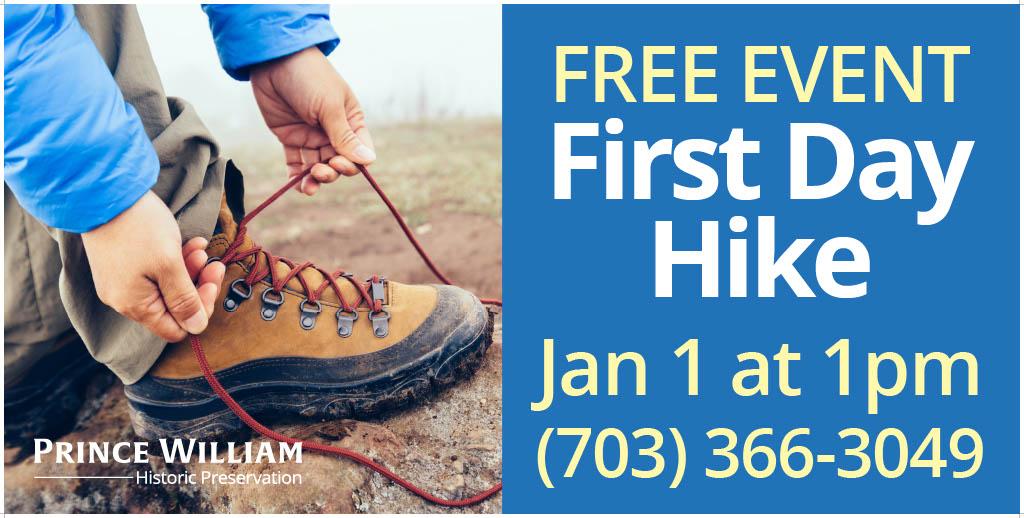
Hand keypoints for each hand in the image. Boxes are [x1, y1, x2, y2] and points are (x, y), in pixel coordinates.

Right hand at [82, 191, 225, 341]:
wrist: (106, 192)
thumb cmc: (139, 227)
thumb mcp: (168, 265)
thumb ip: (184, 299)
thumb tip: (195, 327)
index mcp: (135, 305)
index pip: (175, 328)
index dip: (198, 311)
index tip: (212, 285)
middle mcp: (126, 298)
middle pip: (173, 306)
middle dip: (198, 285)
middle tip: (213, 264)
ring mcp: (123, 281)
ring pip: (168, 286)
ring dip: (190, 269)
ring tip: (200, 249)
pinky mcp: (125, 264)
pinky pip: (156, 271)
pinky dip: (176, 259)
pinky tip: (191, 243)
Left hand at [250, 46, 375, 195]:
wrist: (273, 60)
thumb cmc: (309, 78)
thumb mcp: (329, 107)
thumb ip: (344, 136)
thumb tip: (368, 161)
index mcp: (351, 121)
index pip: (360, 152)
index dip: (353, 163)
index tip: (339, 162)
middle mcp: (333, 131)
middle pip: (339, 163)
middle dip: (332, 172)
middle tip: (320, 170)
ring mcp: (311, 135)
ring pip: (318, 166)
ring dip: (315, 179)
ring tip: (308, 187)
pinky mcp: (291, 137)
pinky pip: (296, 162)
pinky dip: (297, 176)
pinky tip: (297, 185)